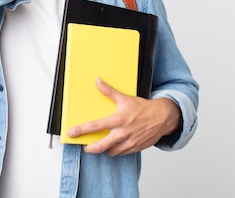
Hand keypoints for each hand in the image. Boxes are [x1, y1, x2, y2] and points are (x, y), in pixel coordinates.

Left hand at [67, 78, 181, 156]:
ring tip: (102, 145)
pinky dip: (116, 151)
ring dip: (105, 149)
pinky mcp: (135, 148)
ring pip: (111, 152)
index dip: (81, 130)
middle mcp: (122, 133)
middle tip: (86, 147)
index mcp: (118, 120)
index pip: (95, 126)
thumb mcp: (125, 98)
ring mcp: (129, 143)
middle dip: (91, 148)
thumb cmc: (143, 108)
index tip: (71, 133)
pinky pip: (121, 154)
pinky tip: (115, 145)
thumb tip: (98, 81)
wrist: (162, 117)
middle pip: (101, 146)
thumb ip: (109, 91)